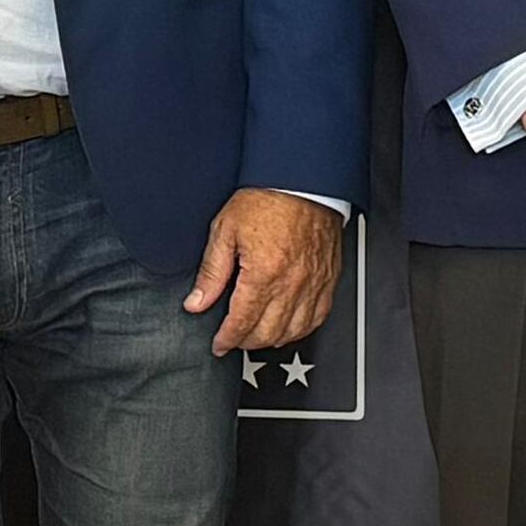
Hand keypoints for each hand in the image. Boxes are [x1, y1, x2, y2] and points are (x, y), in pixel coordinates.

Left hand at [183, 190, 345, 352]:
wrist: (302, 180)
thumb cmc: (267, 198)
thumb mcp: (225, 230)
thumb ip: (211, 272)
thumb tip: (197, 302)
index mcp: (264, 272)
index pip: (242, 322)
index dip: (227, 339)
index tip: (219, 344)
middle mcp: (291, 283)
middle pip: (268, 333)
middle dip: (246, 342)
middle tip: (234, 340)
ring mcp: (313, 283)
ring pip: (294, 331)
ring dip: (273, 339)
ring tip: (257, 335)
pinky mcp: (328, 279)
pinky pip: (318, 317)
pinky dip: (302, 329)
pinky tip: (289, 326)